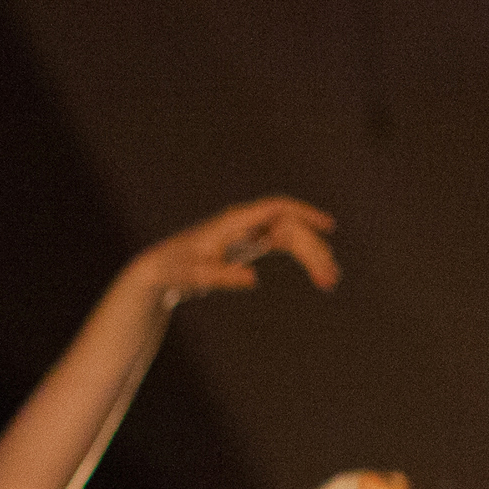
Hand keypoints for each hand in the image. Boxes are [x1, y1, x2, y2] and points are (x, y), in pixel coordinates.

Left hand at [133, 196, 338, 304]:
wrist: (159, 269)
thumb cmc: (174, 269)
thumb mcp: (195, 275)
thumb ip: (221, 276)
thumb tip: (254, 278)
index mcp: (233, 222)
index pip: (275, 208)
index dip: (303, 213)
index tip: (326, 226)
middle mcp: (244, 223)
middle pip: (290, 228)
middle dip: (313, 250)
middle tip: (330, 279)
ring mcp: (248, 232)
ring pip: (290, 237)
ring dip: (311, 255)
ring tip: (329, 280)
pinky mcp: (249, 243)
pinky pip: (283, 244)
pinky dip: (301, 256)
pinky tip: (317, 271)